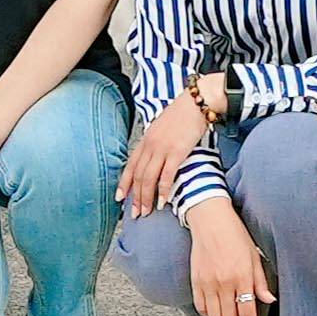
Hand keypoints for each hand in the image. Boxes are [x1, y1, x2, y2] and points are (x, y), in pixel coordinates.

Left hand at [122, 93, 208, 219]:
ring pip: (148, 178)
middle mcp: (150, 145)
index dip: (124, 183)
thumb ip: (156, 142)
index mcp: (146, 139)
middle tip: (134, 213)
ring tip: (146, 211)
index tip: (120, 198)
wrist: (196, 102)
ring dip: (146, 198)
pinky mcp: (176, 152)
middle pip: (138, 176)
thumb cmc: (182, 114)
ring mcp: (162, 149)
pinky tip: (163, 202)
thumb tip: (154, 156)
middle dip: (135, 197)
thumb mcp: (162, 127)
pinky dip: (163, 191)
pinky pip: (166, 176)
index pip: (131, 165)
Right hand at [180, 191, 272, 315]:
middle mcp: (225, 282)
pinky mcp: (195, 281)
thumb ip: (260, 281)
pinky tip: (215, 302)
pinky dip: (209, 311)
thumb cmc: (236, 235)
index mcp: (243, 276)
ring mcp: (208, 283)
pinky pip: (201, 308)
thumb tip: (269, 300)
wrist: (210, 220)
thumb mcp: (254, 256)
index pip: (248, 313)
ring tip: (229, 307)